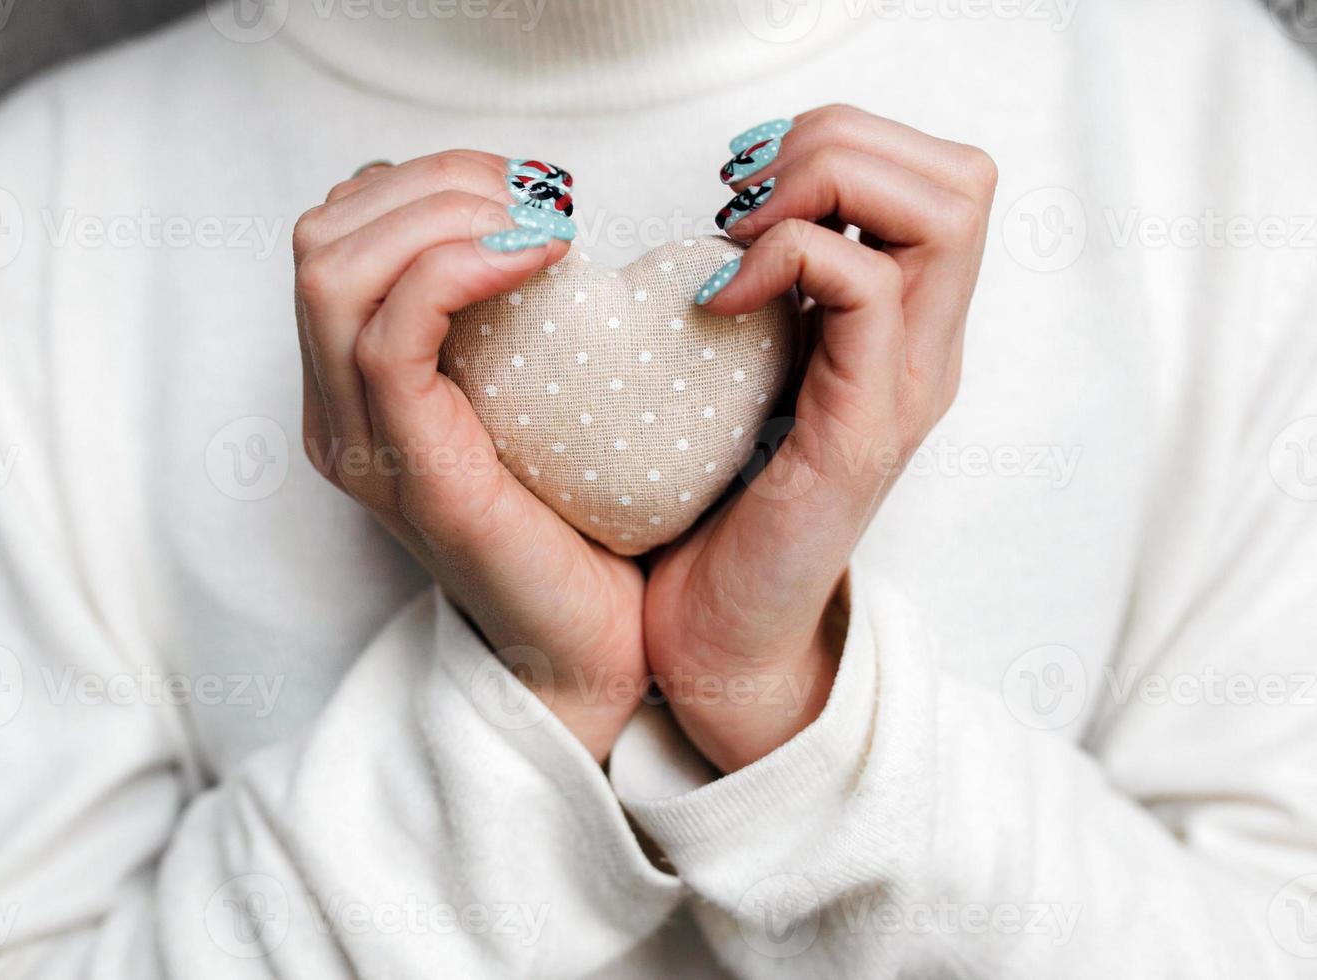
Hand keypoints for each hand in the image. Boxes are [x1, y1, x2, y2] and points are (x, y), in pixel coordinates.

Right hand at [293, 152, 645, 760]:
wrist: (588, 645)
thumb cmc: (577, 518)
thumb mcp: (528, 396)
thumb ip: (503, 322)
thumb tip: (545, 219)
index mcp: (353, 386)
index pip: (338, 232)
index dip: (424, 180)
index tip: (525, 190)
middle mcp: (334, 410)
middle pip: (323, 236)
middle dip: (436, 182)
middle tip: (541, 196)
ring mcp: (358, 442)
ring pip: (336, 272)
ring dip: (445, 213)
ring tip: (542, 222)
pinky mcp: (406, 470)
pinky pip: (390, 336)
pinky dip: (460, 269)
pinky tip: (541, 259)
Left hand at [644, 106, 997, 771]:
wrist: (718, 636)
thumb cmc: (715, 510)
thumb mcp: (748, 377)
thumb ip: (770, 300)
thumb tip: (731, 214)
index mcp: (903, 333)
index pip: (940, 176)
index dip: (846, 144)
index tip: (746, 191)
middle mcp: (926, 352)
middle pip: (959, 175)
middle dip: (838, 146)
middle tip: (744, 201)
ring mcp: (906, 389)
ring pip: (941, 210)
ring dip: (822, 189)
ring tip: (740, 238)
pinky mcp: (864, 429)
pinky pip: (867, 288)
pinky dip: (786, 258)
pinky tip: (717, 300)